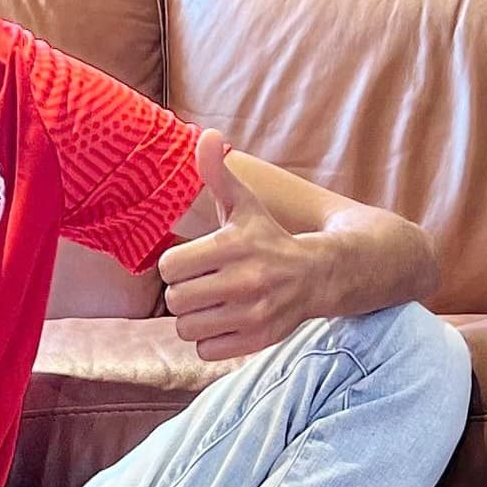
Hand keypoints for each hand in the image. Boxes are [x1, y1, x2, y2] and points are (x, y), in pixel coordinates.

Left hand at [157, 135, 323, 362]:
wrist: (317, 275)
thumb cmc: (268, 237)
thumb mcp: (244, 203)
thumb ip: (218, 172)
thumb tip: (207, 135)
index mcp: (233, 245)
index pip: (169, 267)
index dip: (177, 264)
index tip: (194, 261)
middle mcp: (244, 281)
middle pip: (174, 300)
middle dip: (183, 292)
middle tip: (203, 284)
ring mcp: (251, 314)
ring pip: (186, 328)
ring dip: (193, 318)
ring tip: (212, 304)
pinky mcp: (256, 340)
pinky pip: (204, 350)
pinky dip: (209, 340)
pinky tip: (225, 322)